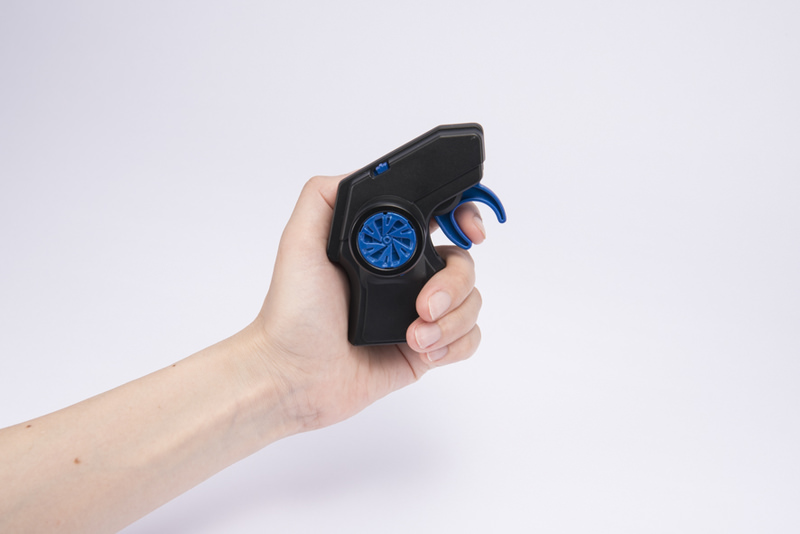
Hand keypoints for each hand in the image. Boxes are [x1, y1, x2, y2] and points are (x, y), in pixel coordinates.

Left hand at [251, 174, 485, 430]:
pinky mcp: (427, 348)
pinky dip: (455, 344)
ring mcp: (420, 313)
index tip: (470, 231)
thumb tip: (368, 172)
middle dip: (454, 284)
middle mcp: (407, 275)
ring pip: (472, 301)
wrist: (294, 377)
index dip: (464, 215)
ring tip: (414, 336)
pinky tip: (423, 350)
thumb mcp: (299, 243)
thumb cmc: (292, 314)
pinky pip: (469, 339)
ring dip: (451, 320)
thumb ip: (325, 198)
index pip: (440, 216)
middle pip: (464, 262)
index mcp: (385, 246)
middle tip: (423, 305)